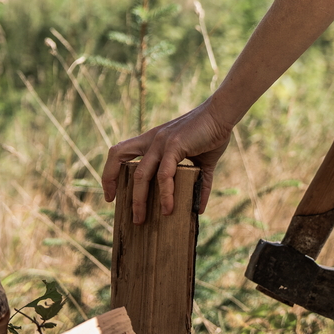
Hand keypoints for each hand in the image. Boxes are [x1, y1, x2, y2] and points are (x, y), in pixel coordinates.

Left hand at [101, 98, 232, 222]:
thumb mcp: (201, 162)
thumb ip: (198, 183)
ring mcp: (161, 142)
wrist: (223, 115)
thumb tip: (198, 209)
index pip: (121, 152)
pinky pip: (164, 175)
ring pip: (140, 174)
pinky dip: (165, 194)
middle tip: (113, 204)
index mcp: (153, 140)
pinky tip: (169, 208)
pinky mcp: (174, 145)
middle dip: (110, 180)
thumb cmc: (212, 134)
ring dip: (138, 199)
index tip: (111, 194)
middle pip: (118, 155)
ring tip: (141, 219)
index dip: (111, 171)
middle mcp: (152, 139)